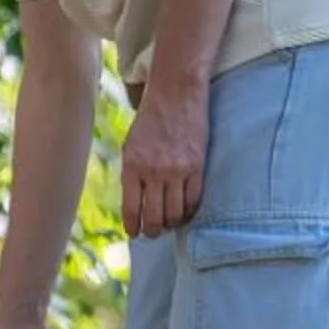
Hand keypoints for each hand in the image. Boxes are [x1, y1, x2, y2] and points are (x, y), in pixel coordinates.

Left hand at [120, 81, 208, 236]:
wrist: (176, 94)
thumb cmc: (149, 120)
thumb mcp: (130, 145)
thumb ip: (131, 174)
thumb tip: (135, 205)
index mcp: (132, 165)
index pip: (131, 208)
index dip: (132, 226)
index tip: (134, 233)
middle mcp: (154, 171)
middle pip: (155, 217)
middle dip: (153, 230)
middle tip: (153, 232)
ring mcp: (177, 170)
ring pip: (176, 213)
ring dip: (171, 223)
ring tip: (169, 222)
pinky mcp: (197, 167)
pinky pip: (194, 200)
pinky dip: (188, 210)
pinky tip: (184, 210)